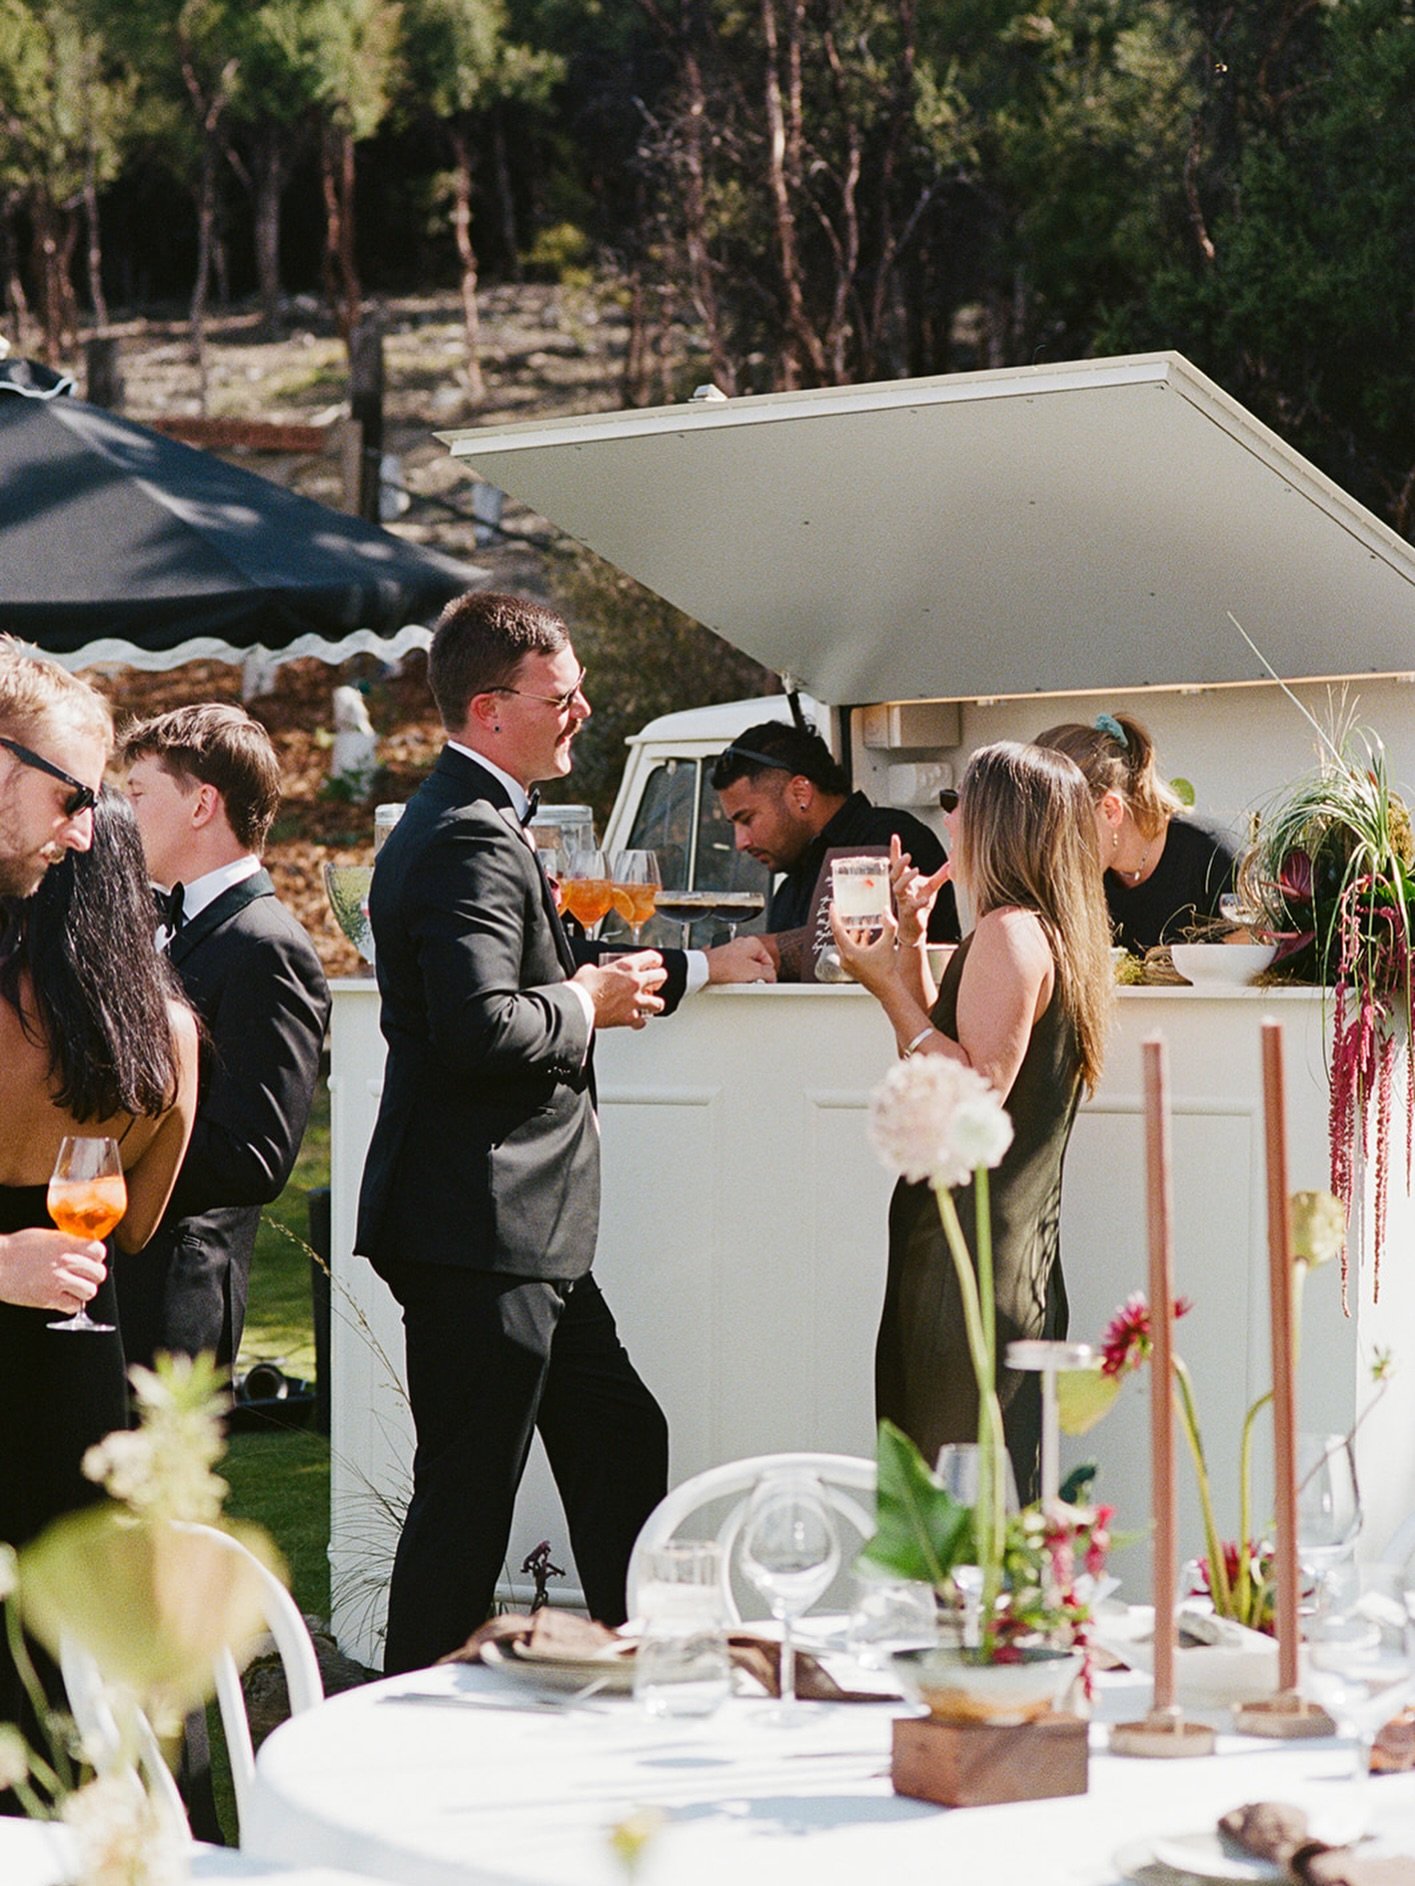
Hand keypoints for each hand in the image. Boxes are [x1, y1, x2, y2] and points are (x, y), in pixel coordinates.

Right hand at [0, 1228, 105, 1313]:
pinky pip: (74, 1306)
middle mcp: (66, 1261)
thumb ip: (67, 1242)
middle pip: (99, 1273)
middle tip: (82, 1277)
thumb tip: (82, 1249)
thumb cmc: (16, 1248)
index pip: (99, 1252)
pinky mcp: (49, 1298)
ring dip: (82, 1292)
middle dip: (92, 1276)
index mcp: (66, 1244)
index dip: (95, 1258)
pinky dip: (70, 1304)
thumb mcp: (46, 1236)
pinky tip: (61, 1298)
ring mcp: (58, 1281)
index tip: (90, 1261)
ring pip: (90, 1291)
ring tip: (72, 1289)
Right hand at [576, 951, 667, 1029]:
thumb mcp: (589, 970)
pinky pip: (642, 1021)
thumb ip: (597, 970)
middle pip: (661, 976)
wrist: (579, 1006)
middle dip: (659, 979)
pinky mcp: (630, 1017)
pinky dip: (639, 1022)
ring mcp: (635, 1000)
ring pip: (659, 1002)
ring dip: (655, 1003)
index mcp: (626, 966)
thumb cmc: (582, 988)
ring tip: (651, 1004)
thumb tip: (594, 972)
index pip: (652, 957)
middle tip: (655, 982)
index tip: (654, 963)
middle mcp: (635, 982)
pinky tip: (636, 1020)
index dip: (655, 960)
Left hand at [704, 936, 776, 983]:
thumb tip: (772, 976)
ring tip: (739, 982)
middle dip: (756, 975)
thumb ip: (769, 973)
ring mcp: (733, 950)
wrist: (705, 969)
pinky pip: (736, 969)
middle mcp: (742, 943)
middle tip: (751, 982)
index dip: (768, 975)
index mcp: (753, 943)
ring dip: (746, 977)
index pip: (769, 962)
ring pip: (746, 967)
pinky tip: (732, 981)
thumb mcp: (754, 972)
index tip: (765, 982)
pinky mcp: (725, 958)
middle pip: (757, 964)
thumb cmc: (725, 967)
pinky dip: (736, 976)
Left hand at [829, 901, 901, 995]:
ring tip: (862, 925)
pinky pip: (850, 951)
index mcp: (849, 952)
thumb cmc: (887, 970)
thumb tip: (886, 911)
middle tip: (848, 912)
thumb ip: (888, 924)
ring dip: (853, 934)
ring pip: (846, 944)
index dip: (834, 916)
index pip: (837, 930)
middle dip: (846, 924)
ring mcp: (847, 965)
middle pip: (841, 936)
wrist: (889, 989)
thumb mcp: (888, 943)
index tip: (833, 906)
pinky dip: (856, 942)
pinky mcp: (852, 968)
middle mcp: (845, 959)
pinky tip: (866, 936)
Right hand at [889, 834, 951, 950]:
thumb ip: (940, 875)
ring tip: (916, 870)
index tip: (895, 837)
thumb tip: (952, 862)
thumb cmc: (920, 905)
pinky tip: (925, 898)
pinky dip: (918, 902)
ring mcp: (904, 902)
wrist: (915, 928)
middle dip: (899, 864)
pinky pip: (911, 907)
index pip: (897, 864)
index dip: (895, 850)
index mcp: (904, 881)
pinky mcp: (910, 913)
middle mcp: (901, 890)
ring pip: (898, 889)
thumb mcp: (931, 887)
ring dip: (905, 879)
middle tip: (907, 855)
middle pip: (894, 874)